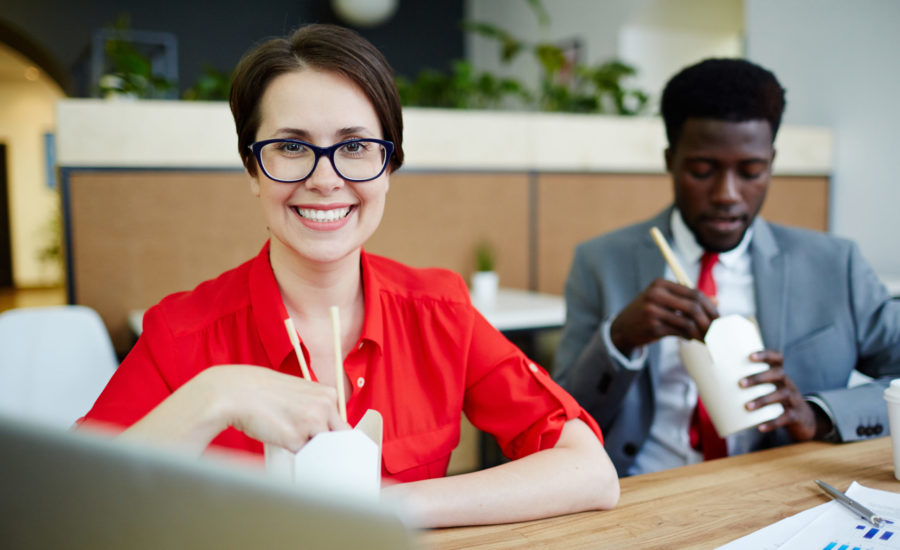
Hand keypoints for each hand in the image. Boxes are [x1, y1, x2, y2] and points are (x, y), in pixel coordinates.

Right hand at [206, 365, 350, 451]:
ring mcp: (312, 423)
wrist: (236, 392)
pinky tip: (279, 440)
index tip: (327, 445)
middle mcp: (324, 407)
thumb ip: (315, 409)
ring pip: (322, 449)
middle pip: (337, 439)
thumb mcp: (298, 394)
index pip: (341, 425)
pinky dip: (293, 454)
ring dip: (308, 450)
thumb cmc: (262, 393)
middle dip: (325, 447)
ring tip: (289, 439)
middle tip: (309, 447)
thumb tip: (325, 431)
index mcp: (327, 394)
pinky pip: (302, 456)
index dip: (331, 437)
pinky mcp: (295, 439)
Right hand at [610, 278, 718, 354]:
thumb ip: (688, 299)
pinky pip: (680, 332)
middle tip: (716, 330)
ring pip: (688, 322)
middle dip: (708, 320)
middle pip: (693, 306)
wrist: (623, 328)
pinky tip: (690, 338)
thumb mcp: (665, 300)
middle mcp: (655, 295)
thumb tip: (717, 300)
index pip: (693, 293)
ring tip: (706, 337)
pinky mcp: (653, 328)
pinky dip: (689, 337)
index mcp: (660, 284)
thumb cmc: (648, 312)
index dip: (709, 306)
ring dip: (701, 332)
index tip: (718, 317)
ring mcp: (653, 312)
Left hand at [740, 351, 816, 441]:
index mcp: (780, 375)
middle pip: (778, 374)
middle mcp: (788, 384)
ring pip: (782, 395)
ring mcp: (794, 399)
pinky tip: (760, 427)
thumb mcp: (769, 390)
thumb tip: (718, 387)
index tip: (750, 356)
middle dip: (759, 378)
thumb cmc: (777, 401)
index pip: (777, 358)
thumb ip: (751, 386)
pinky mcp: (796, 416)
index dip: (766, 355)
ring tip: (747, 406)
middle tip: (740, 384)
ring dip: (763, 400)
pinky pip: (786, 417)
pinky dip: (773, 422)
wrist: (804, 420)